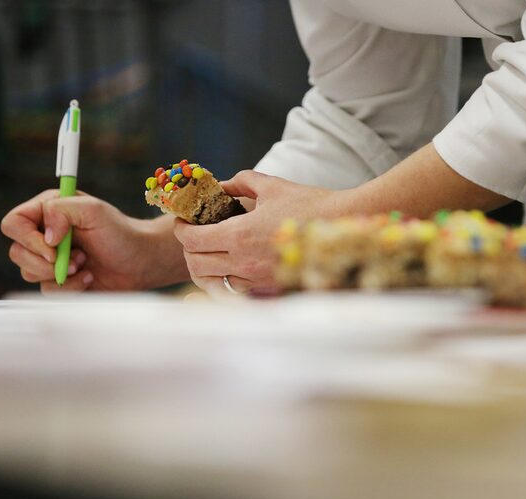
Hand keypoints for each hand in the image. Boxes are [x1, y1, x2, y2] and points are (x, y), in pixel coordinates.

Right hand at [2, 190, 186, 293]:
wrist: (142, 261)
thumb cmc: (122, 233)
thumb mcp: (94, 211)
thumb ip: (61, 211)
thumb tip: (46, 237)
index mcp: (48, 211)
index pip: (13, 223)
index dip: (28, 238)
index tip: (54, 247)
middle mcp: (45, 234)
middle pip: (16, 252)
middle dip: (45, 261)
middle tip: (78, 259)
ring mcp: (51, 259)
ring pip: (28, 273)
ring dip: (60, 274)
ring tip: (85, 264)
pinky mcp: (60, 280)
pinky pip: (47, 291)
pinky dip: (70, 287)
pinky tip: (89, 277)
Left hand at [173, 171, 350, 294]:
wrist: (343, 227)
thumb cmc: (310, 203)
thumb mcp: (271, 186)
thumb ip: (240, 182)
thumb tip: (220, 185)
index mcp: (240, 234)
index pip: (192, 240)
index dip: (182, 229)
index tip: (184, 220)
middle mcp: (244, 261)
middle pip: (196, 264)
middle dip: (189, 249)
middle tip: (194, 235)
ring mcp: (256, 278)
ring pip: (212, 281)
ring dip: (205, 266)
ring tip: (210, 252)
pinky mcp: (269, 287)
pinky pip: (234, 289)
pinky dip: (226, 277)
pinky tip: (232, 264)